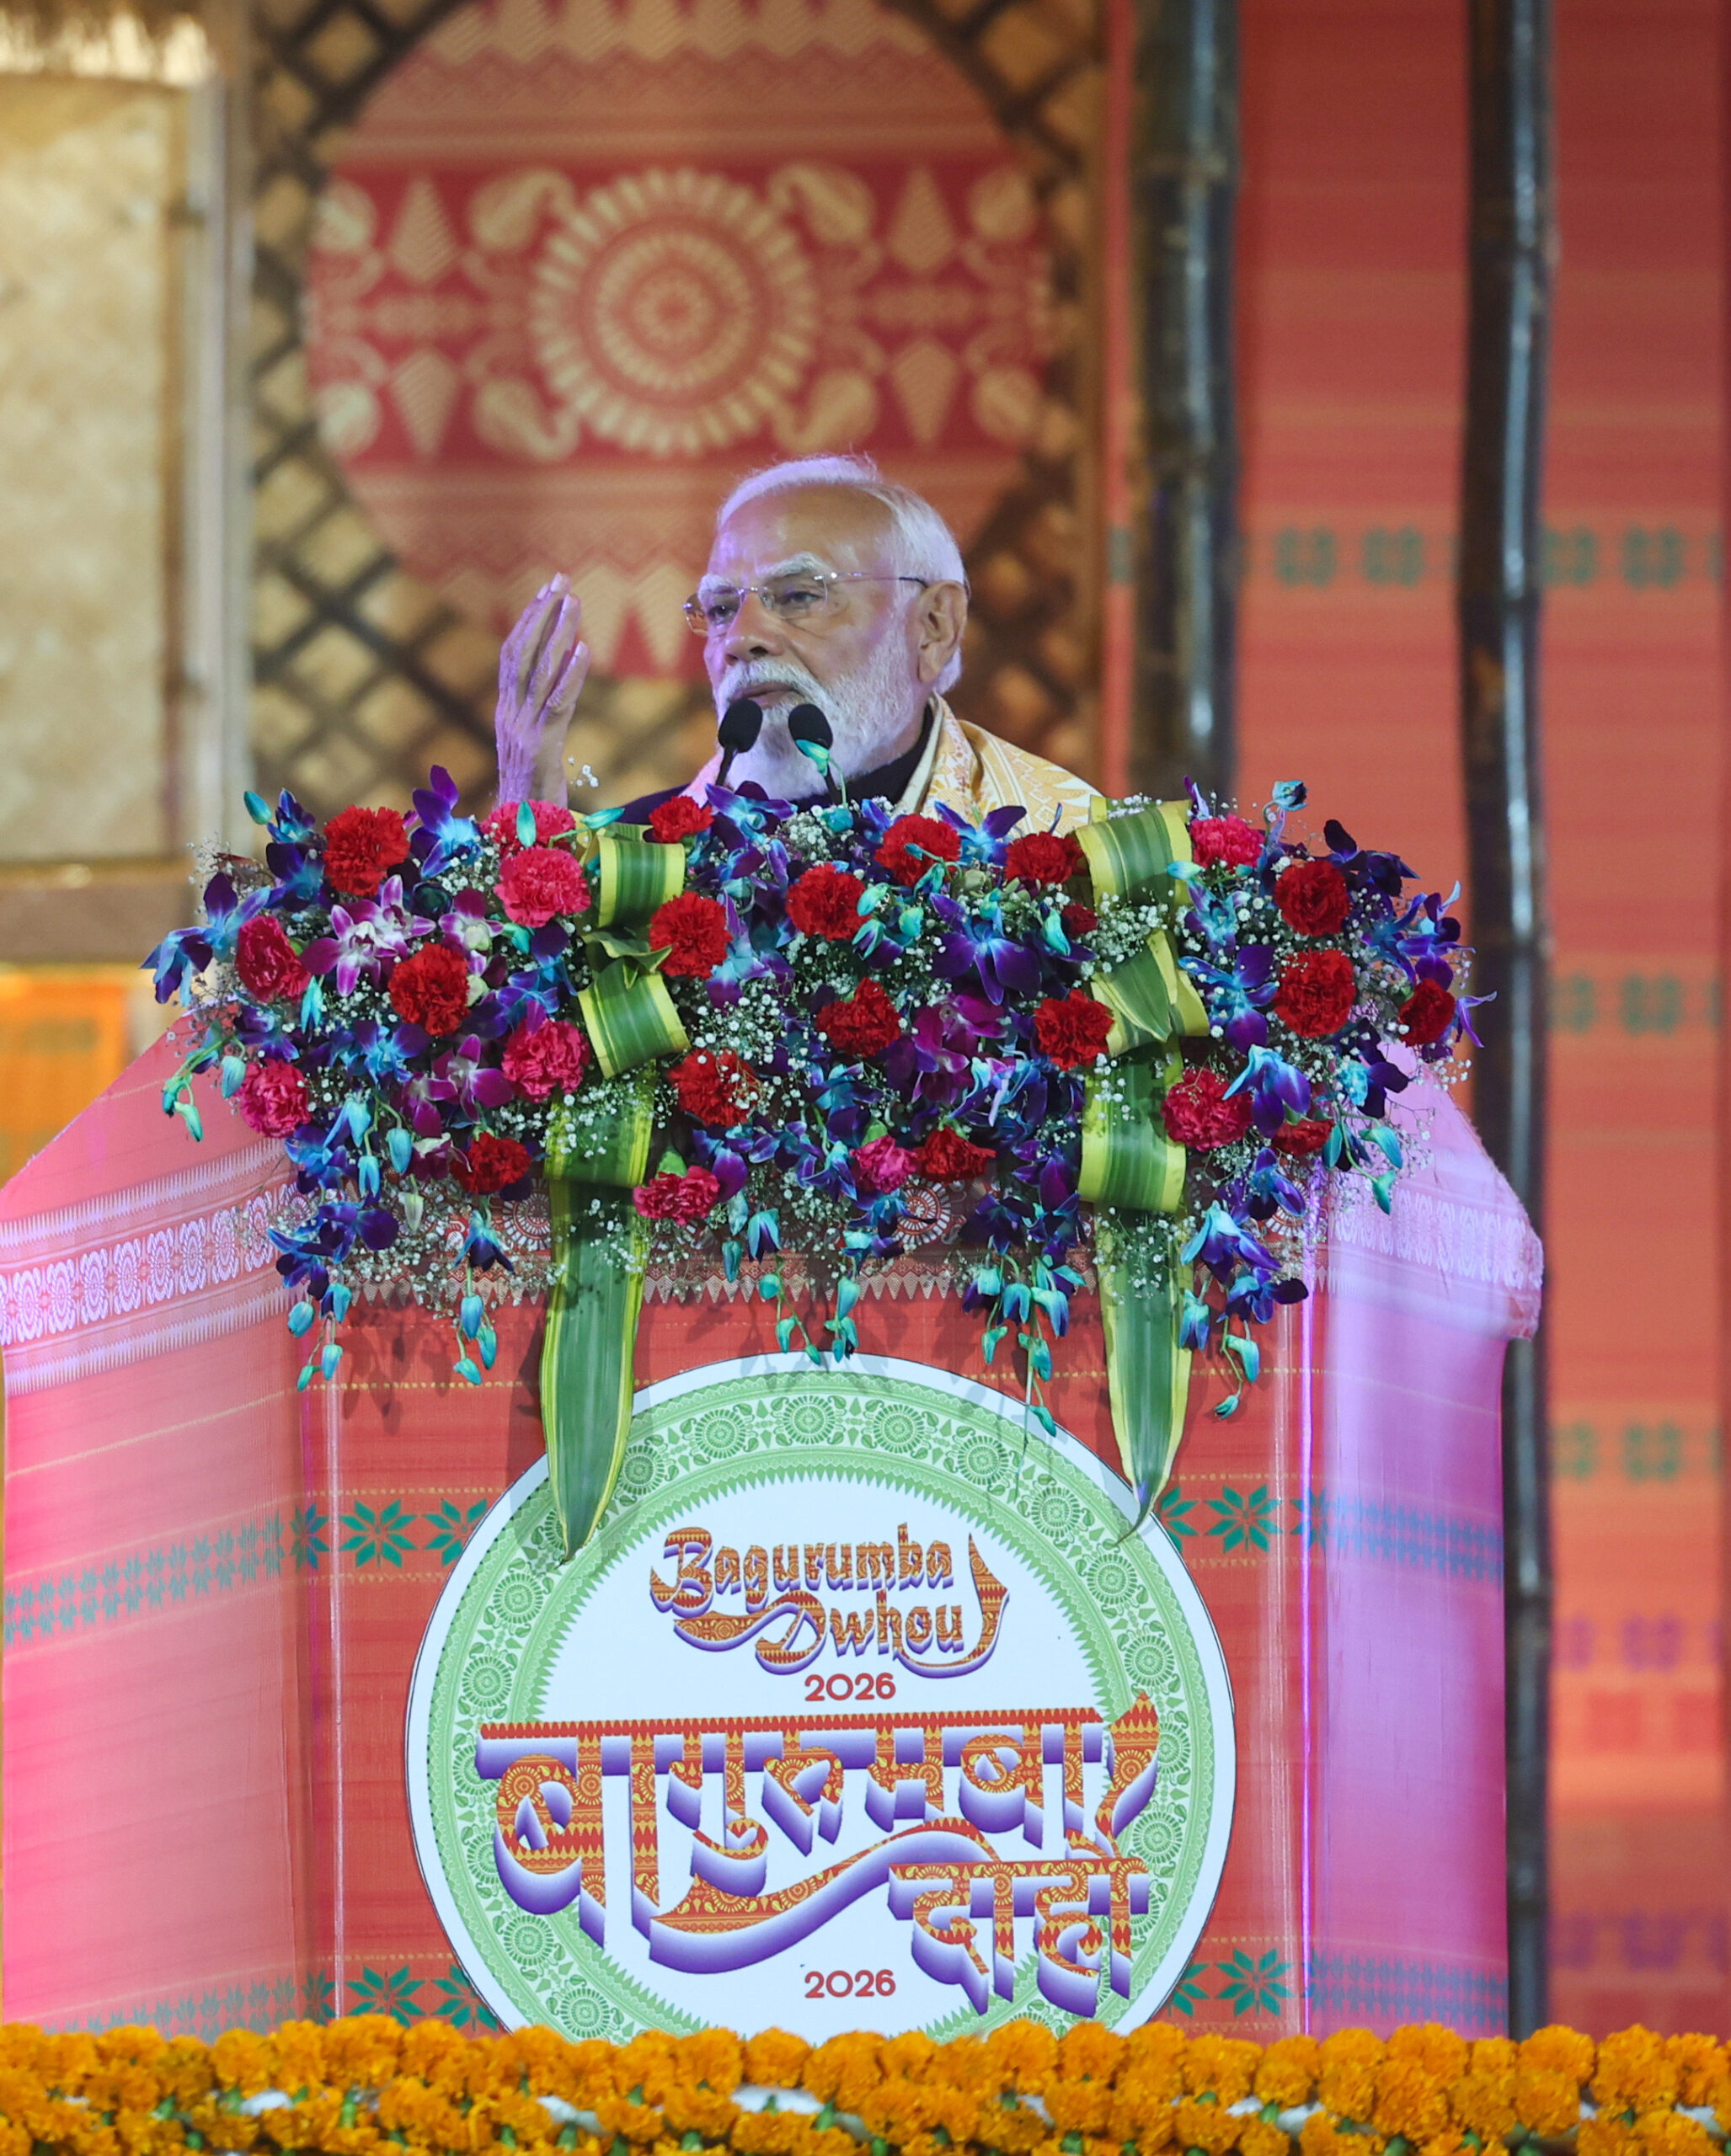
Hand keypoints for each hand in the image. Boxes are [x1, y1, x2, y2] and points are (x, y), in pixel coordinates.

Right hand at [494, 574, 589, 806]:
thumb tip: (552, 704)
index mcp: (506, 715)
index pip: (513, 656)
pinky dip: (570, 675)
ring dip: (557, 633)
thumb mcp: (533, 757)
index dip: (528, 621)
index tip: (546, 591)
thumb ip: (539, 728)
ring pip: (538, 671)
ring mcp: (522, 732)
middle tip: (561, 579)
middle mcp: (509, 717)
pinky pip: (557, 705)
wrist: (517, 841)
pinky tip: (584, 650)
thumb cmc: (530, 804)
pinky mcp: (541, 749)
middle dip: (541, 613)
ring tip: (574, 602)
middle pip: (521, 653)